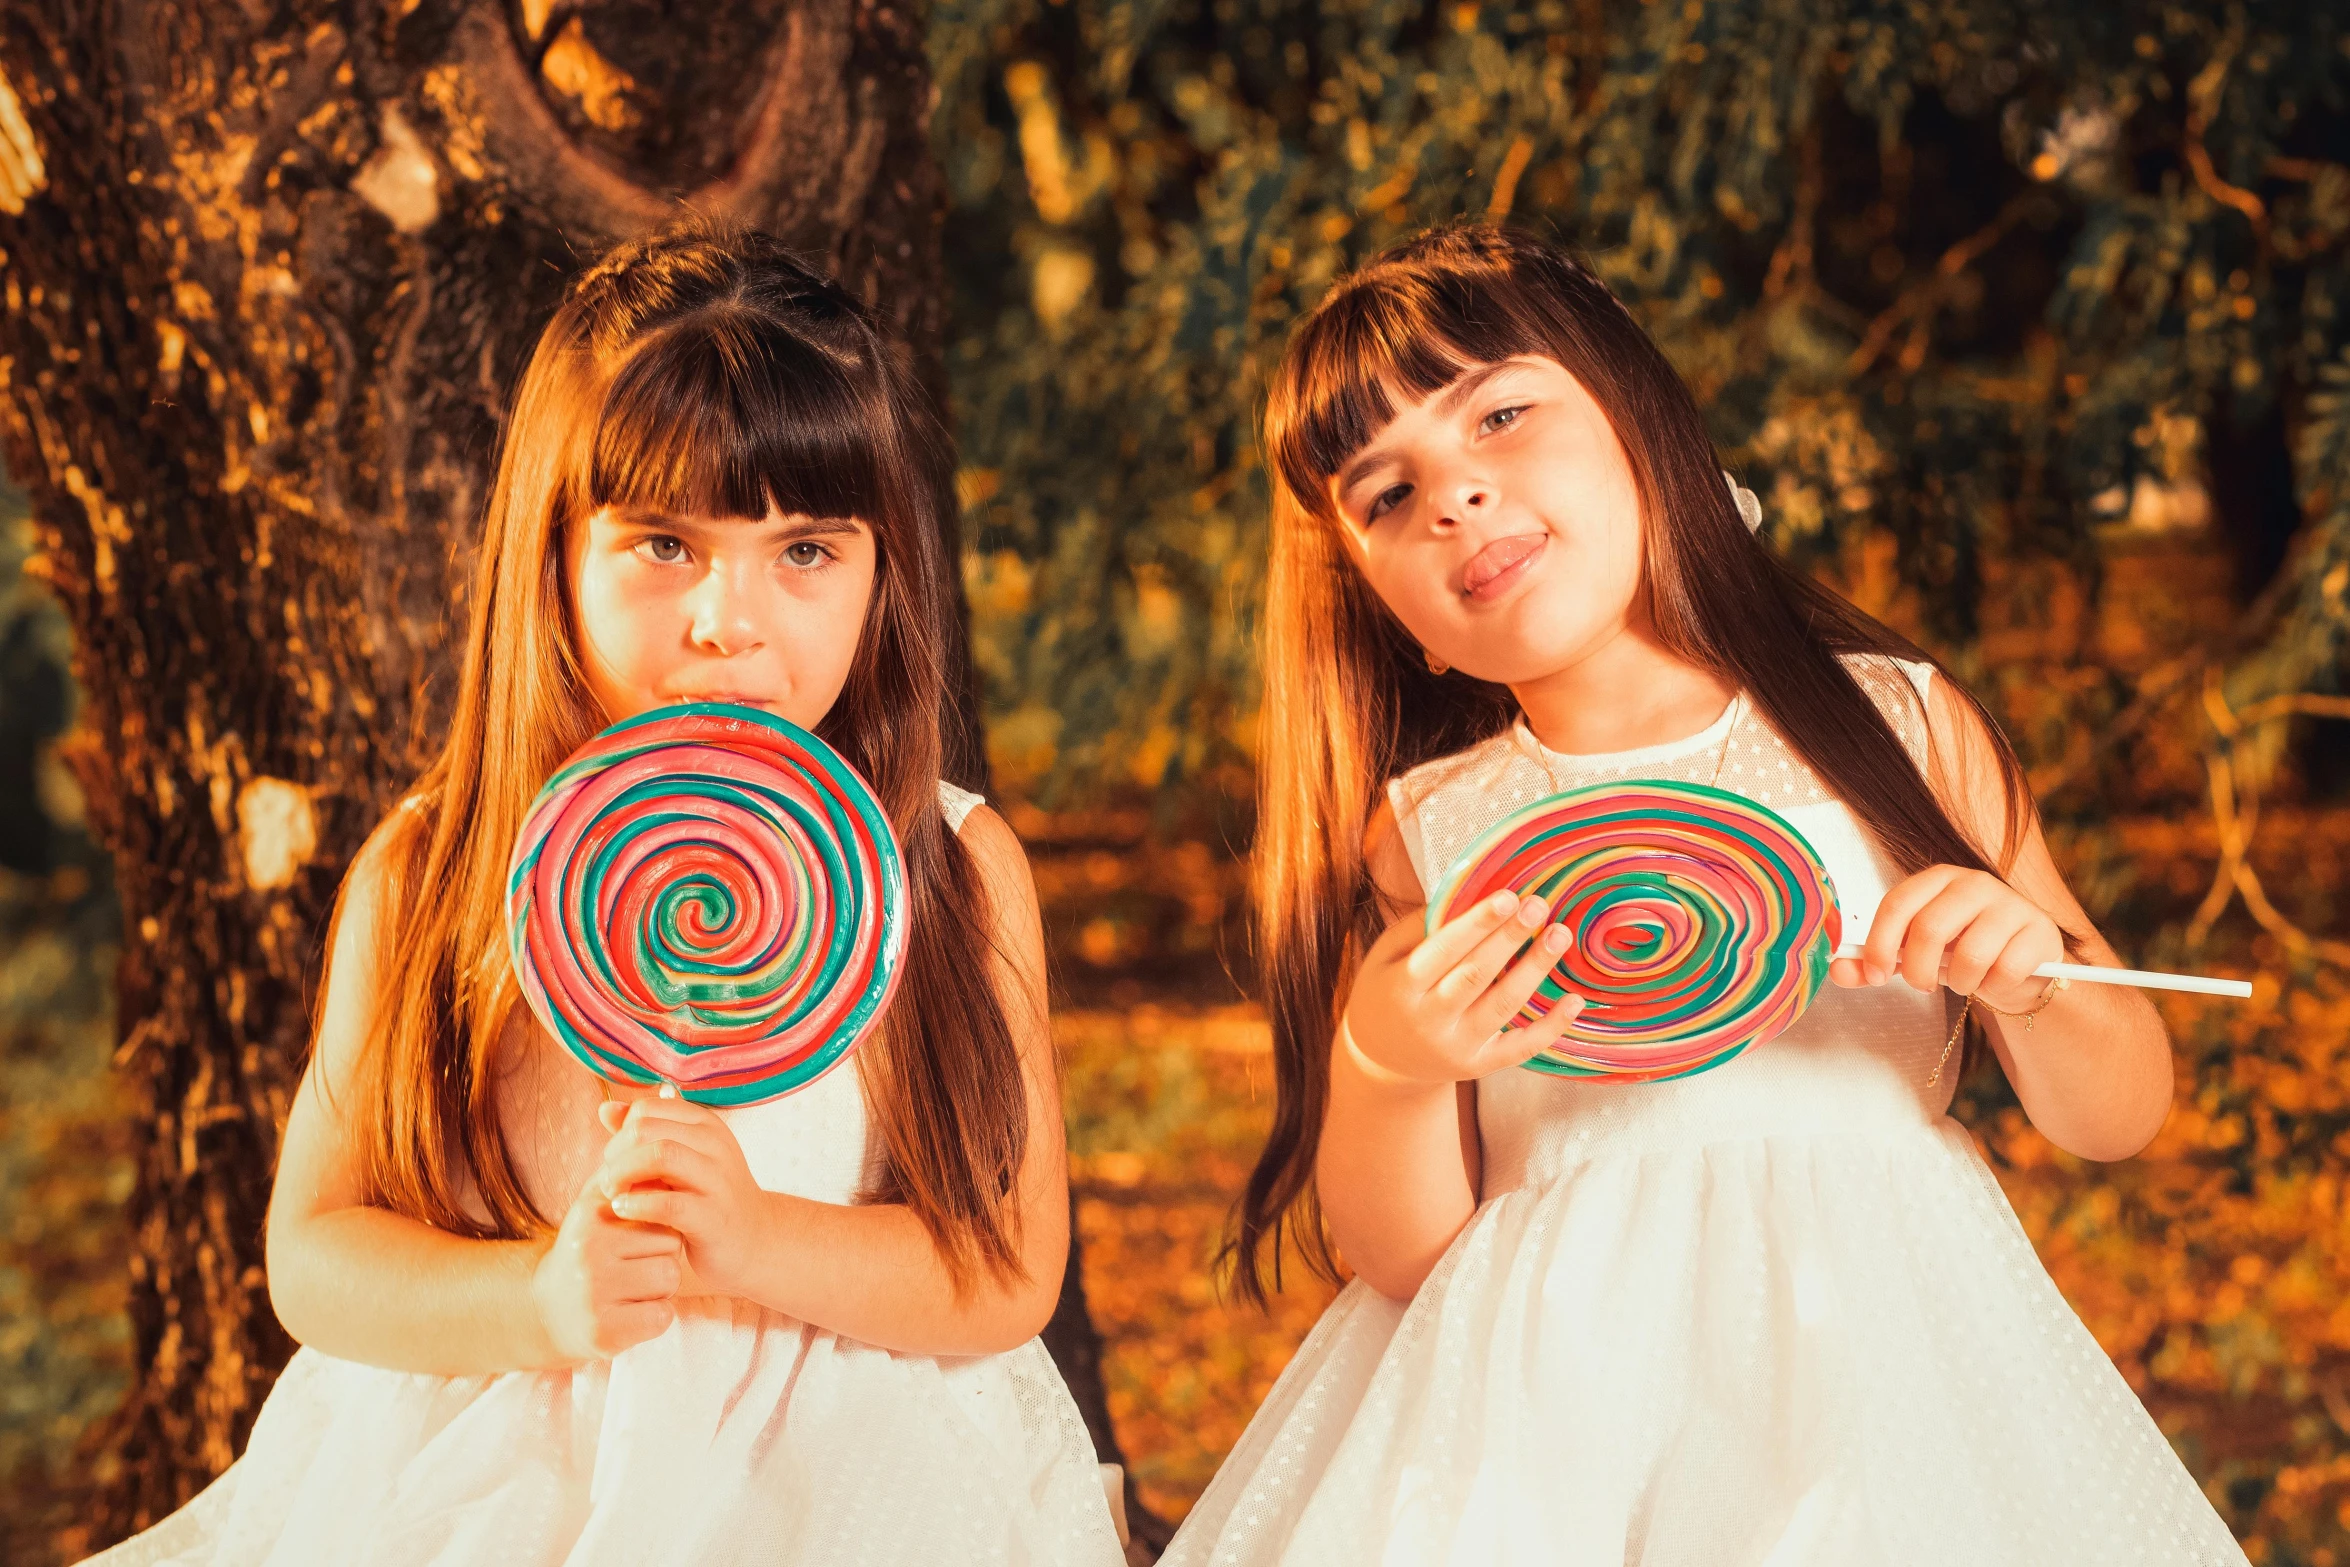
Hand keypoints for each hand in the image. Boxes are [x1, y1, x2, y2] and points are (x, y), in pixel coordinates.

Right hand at [530, 1158, 682, 1362]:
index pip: (661, 1207)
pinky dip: (655, 1315)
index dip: (660, 1221)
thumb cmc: (586, 1247)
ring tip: (633, 1285)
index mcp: (590, 1215)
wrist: (547, 1307)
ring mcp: (594, 1296)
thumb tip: (661, 1137)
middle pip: (670, 1245)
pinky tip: (632, 1310)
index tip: (641, 1231)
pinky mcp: (604, 1333)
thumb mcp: (596, 1204)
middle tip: (634, 1264)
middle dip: (662, 1254)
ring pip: (669, 1280)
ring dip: (660, 1286)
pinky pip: (662, 1317)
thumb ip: (627, 1172)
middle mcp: (588, 1253)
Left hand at [595, 1097, 769, 1300]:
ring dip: (622, 1174)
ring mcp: (717, 1180)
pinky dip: (636, 1204)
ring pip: (659, 1156)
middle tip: (608, 1179)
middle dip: (615, 1153)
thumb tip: (606, 1109)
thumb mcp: (680, 1157)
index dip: (620, 1132)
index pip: (647, 1109)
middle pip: (647, 1129)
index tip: (615, 1159)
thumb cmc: (707, 1196)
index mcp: (705, 1124)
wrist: (754, 1238)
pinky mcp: (713, 1217)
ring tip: (612, 1193)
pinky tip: (622, 1210)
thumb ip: (645, 1133)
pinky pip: (667, 1203)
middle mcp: (715, 1144)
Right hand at [1342, 889, 1583, 1086]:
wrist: (1381, 1061)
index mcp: (1402, 987)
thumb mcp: (1385, 955)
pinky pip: (1521, 1048)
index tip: (1508, 896)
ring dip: (1534, 968)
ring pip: (1503, 1005)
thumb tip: (1468, 890)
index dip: (1477, 923)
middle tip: (1539, 905)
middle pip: (1476, 974)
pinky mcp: (1480, 1066)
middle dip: (1510, 937)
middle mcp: (1428, 1020)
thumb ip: (1420, 926)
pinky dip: (1552, 1026)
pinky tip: (1575, 1000)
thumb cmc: (1387, 992)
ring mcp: (1456, 1047)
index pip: (1444, 949)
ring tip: (1559, 935)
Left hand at [1830, 865, 2062, 1013]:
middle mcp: (1973, 883)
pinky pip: (2005, 971)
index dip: (1879, 944)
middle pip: (1929, 929)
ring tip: (1963, 983)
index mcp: (1937, 879)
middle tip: (1920, 986)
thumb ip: (1874, 962)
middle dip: (1917, 969)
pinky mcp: (2038, 931)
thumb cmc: (1959, 952)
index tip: (1874, 975)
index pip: (1897, 904)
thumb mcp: (1913, 955)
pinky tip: (1995, 980)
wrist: (2018, 965)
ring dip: (1960, 983)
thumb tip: (1837, 970)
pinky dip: (1993, 987)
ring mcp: (2010, 904)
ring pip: (1971, 955)